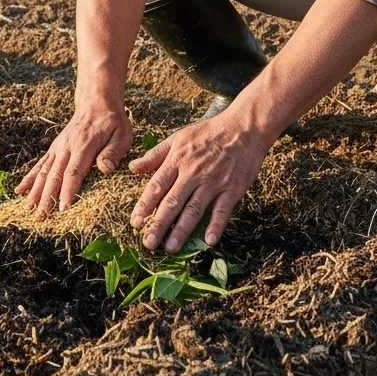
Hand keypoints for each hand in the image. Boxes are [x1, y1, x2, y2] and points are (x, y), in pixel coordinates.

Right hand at [15, 104, 132, 217]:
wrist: (96, 102)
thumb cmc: (113, 122)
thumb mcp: (122, 134)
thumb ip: (113, 152)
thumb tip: (105, 169)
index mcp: (84, 146)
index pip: (74, 172)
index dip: (67, 191)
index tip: (62, 209)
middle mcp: (67, 147)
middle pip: (54, 175)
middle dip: (47, 197)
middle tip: (41, 218)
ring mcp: (58, 147)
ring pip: (43, 171)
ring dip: (35, 191)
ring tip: (28, 210)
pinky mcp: (54, 148)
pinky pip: (40, 164)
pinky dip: (29, 178)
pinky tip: (19, 191)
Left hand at [128, 109, 268, 252]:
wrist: (243, 127)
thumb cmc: (208, 133)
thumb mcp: (178, 137)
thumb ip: (155, 154)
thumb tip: (132, 167)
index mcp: (177, 160)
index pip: (157, 186)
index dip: (145, 205)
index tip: (135, 223)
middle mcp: (193, 172)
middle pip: (173, 201)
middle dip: (159, 224)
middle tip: (148, 243)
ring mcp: (213, 181)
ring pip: (194, 208)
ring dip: (182, 230)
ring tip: (171, 247)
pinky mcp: (233, 188)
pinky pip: (223, 209)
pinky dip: (216, 225)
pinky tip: (209, 240)